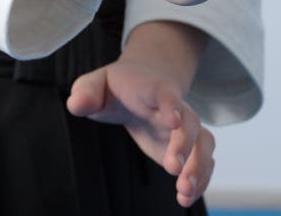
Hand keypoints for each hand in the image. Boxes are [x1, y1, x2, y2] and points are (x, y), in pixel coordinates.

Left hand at [66, 21, 211, 207]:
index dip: (172, 105)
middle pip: (191, 122)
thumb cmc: (116, 86)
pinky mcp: (185, 147)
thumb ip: (86, 92)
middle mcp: (176, 108)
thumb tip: (77, 104)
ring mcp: (184, 128)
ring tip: (185, 192)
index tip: (173, 121)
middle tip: (174, 169)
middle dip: (185, 145)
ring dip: (199, 168)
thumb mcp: (96, 83)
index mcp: (153, 89)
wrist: (142, 82)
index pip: (166, 94)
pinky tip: (186, 198)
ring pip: (204, 143)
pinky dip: (200, 180)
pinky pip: (202, 161)